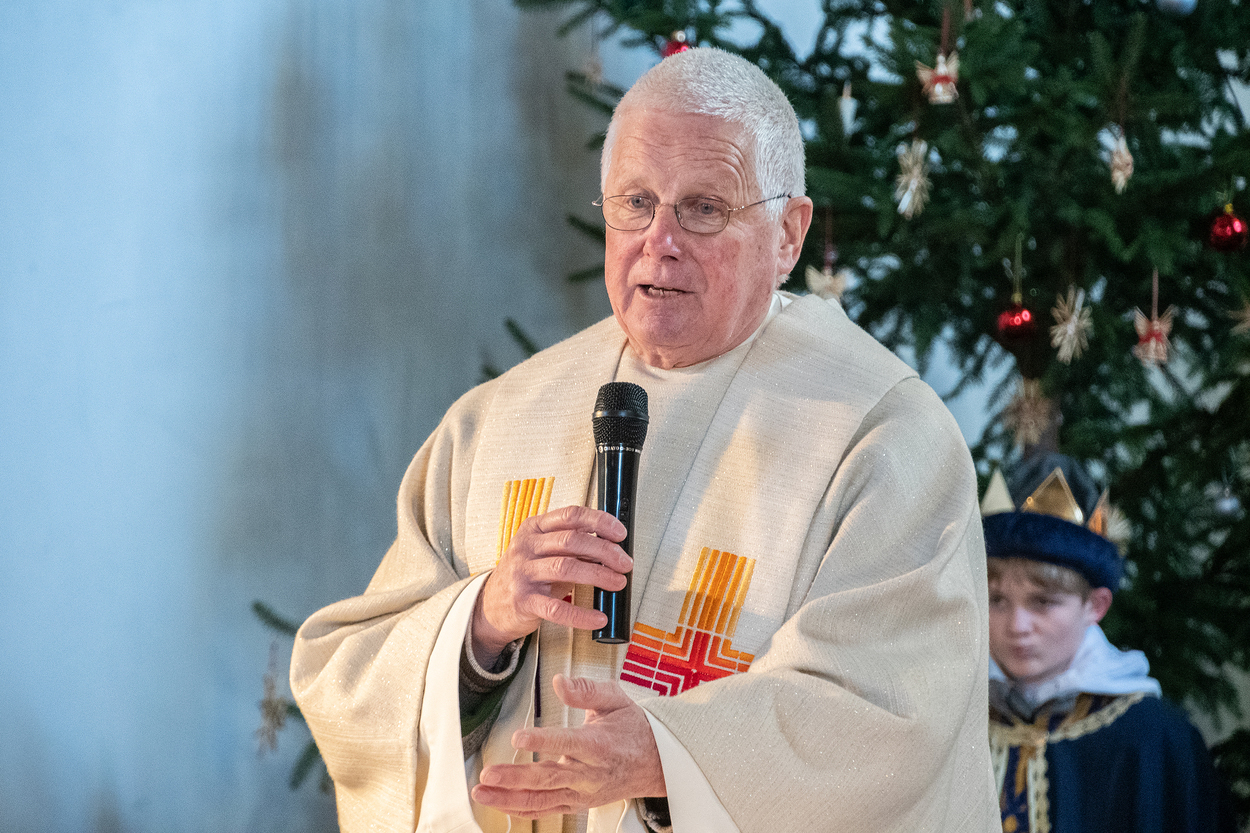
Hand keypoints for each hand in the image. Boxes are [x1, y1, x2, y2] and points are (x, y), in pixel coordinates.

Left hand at [471, 675, 665, 817]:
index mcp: (599, 745)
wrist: (657, 763)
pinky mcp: (577, 802)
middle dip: (514, 777)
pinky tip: (501, 805)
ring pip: (542, 799)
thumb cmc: (634, 730)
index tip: (519, 736)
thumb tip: (560, 682)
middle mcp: (589, 773)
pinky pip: (547, 809)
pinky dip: (522, 810)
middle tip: (488, 773)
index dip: (542, 740)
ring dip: (509, 798)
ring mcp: (582, 792)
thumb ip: (587, 690)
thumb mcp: (617, 700)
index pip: (566, 743)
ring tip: (482, 792)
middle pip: (547, 777)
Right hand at [472, 506, 630, 664]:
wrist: (490, 605)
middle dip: (604, 550)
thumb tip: (611, 547)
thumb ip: (573, 546)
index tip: (620, 532)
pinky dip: (581, 614)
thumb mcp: (545, 552)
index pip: (570, 515)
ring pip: (565, 568)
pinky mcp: (522, 601)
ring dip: (598, 575)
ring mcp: (522, 574)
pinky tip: (597, 617)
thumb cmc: (526, 575)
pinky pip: (556, 608)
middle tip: (625, 562)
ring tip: (617, 582)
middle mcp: (526, 547)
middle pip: (571, 541)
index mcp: (534, 528)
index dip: (599, 521)